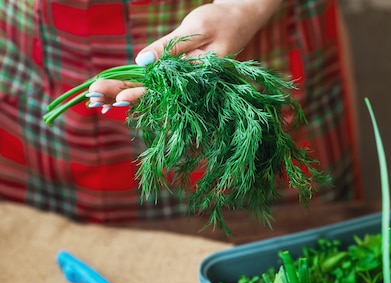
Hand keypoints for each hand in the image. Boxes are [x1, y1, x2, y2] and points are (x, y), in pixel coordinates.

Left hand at [87, 0, 280, 113]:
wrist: (241, 19)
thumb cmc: (221, 21)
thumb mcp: (196, 30)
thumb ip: (170, 48)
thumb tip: (141, 62)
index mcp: (196, 75)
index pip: (163, 89)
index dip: (139, 93)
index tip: (119, 99)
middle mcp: (188, 82)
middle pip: (151, 92)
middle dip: (120, 94)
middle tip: (93, 98)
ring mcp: (183, 79)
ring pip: (151, 90)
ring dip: (123, 92)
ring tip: (96, 99)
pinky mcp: (179, 72)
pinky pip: (156, 83)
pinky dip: (135, 86)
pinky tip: (116, 94)